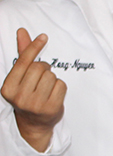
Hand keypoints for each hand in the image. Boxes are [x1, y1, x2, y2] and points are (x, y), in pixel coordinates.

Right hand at [1, 28, 64, 152]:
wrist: (34, 123)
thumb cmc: (27, 95)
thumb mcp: (20, 78)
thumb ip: (23, 55)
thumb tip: (23, 32)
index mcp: (8, 88)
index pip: (23, 63)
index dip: (34, 48)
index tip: (43, 37)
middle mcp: (20, 97)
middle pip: (39, 68)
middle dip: (44, 68)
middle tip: (42, 78)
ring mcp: (36, 104)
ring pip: (51, 76)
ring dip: (52, 78)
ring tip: (46, 88)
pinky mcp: (51, 108)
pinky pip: (61, 85)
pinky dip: (60, 86)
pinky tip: (53, 94)